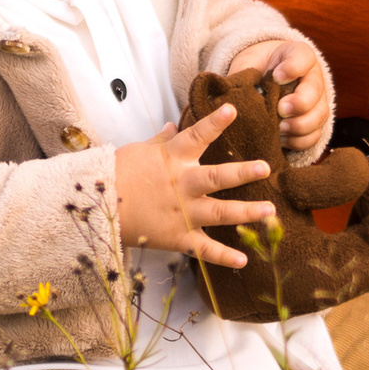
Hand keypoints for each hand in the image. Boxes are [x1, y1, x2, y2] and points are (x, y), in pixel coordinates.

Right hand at [115, 101, 274, 267]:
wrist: (98, 208)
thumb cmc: (117, 175)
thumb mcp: (139, 151)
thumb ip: (162, 141)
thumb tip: (172, 126)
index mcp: (172, 159)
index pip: (197, 135)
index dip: (214, 122)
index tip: (232, 110)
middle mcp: (182, 184)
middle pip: (217, 177)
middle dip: (243, 172)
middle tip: (266, 167)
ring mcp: (182, 213)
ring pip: (220, 212)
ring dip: (247, 212)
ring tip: (270, 211)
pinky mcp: (178, 237)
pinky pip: (205, 249)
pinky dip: (224, 257)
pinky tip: (244, 259)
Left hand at [226, 33, 327, 153]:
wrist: (265, 82)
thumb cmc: (256, 70)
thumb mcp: (248, 64)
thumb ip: (242, 75)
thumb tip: (226, 92)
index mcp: (297, 55)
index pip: (304, 56)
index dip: (293, 67)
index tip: (276, 76)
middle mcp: (313, 77)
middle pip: (316, 89)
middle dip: (300, 102)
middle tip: (281, 109)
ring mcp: (317, 101)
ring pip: (319, 115)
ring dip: (300, 125)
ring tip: (280, 129)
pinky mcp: (314, 123)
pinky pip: (314, 135)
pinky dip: (299, 141)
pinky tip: (282, 140)